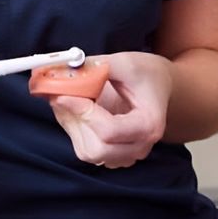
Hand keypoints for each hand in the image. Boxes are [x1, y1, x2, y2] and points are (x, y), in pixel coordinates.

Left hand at [49, 52, 172, 168]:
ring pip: (88, 152)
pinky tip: (77, 109)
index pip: (109, 131)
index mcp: (149, 125)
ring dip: (72, 125)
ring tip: (70, 99)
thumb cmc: (145, 72)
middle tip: (62, 96)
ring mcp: (127, 155)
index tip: (62, 95)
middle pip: (97, 149)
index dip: (82, 113)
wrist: (157, 85)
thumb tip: (60, 71)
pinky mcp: (113, 156)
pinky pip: (86, 150)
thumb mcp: (124, 62)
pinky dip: (75, 130)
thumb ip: (94, 67)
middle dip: (75, 122)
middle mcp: (140, 146)